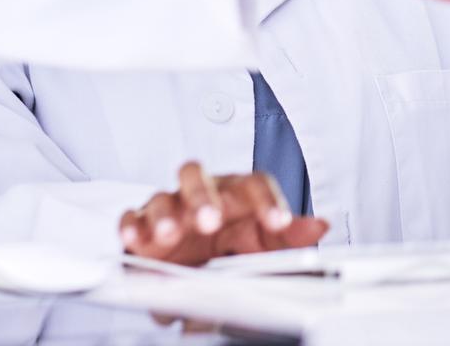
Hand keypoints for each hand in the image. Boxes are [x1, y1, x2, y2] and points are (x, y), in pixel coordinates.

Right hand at [120, 161, 328, 265]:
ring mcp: (169, 210)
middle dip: (202, 197)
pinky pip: (131, 220)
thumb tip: (318, 225)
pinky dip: (132, 228)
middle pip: (197, 177)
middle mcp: (200, 195)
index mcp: (236, 195)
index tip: (279, 222)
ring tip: (169, 234)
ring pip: (162, 197)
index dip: (267, 200)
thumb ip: (292, 237)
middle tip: (210, 220)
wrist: (200, 271)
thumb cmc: (233, 247)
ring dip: (164, 215)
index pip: (253, 184)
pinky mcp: (143, 229)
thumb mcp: (268, 246)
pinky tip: (136, 239)